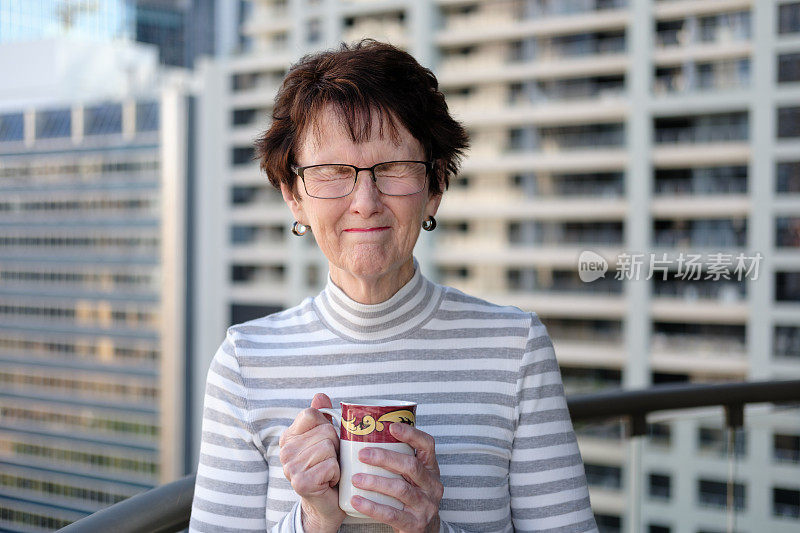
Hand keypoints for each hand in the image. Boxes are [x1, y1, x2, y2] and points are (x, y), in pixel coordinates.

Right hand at [278, 393, 344, 532]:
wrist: (326, 503)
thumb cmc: (328, 467)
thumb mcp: (326, 438)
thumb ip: (322, 416)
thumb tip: (320, 396)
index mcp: (289, 436)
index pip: (311, 414)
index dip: (326, 425)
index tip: (326, 441)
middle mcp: (285, 450)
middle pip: (325, 430)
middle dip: (336, 445)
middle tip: (330, 460)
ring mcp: (290, 467)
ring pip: (329, 447)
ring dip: (337, 460)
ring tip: (329, 471)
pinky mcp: (300, 482)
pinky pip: (330, 465)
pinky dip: (336, 474)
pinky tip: (329, 481)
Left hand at [350, 422, 442, 532]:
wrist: (424, 531)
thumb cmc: (412, 496)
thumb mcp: (413, 477)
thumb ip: (399, 459)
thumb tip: (366, 437)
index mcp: (431, 469)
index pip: (427, 445)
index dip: (411, 434)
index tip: (391, 427)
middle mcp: (432, 485)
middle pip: (411, 466)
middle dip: (385, 457)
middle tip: (363, 454)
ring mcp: (426, 506)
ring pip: (400, 489)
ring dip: (375, 482)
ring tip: (355, 478)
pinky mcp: (415, 524)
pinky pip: (392, 514)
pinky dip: (372, 507)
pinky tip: (357, 500)